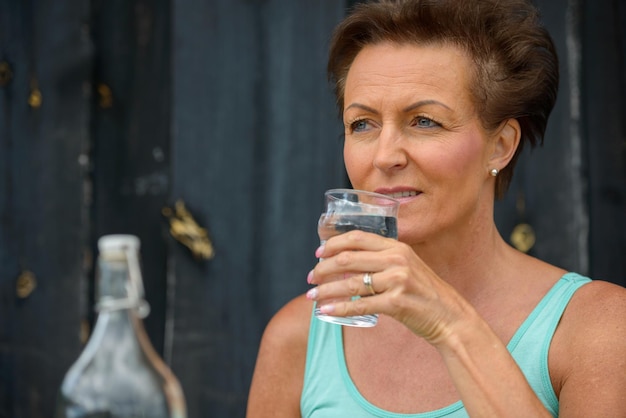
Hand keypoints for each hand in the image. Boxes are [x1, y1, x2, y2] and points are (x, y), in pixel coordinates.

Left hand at [306, 229, 470, 345]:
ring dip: (326, 290)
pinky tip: (325, 311)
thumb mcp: (406, 267)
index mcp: (397, 247)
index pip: (357, 237)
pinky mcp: (397, 302)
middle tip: (311, 278)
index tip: (317, 254)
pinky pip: (359, 305)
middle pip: (348, 258)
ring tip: (312, 296)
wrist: (450, 317)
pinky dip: (338, 308)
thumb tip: (346, 263)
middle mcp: (396, 259)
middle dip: (323, 268)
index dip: (333, 244)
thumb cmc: (424, 294)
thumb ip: (382, 261)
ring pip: (350, 283)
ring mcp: (397, 280)